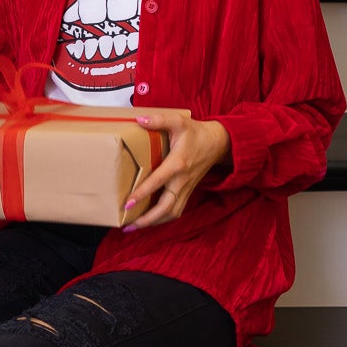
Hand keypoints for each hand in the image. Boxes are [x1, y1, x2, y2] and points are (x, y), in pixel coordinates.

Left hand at [122, 108, 230, 230]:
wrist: (218, 143)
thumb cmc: (196, 132)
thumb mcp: (179, 121)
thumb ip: (159, 120)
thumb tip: (139, 120)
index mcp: (178, 163)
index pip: (158, 181)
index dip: (143, 193)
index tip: (128, 202)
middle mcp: (183, 180)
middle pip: (166, 207)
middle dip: (148, 219)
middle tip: (128, 225)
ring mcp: (186, 188)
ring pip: (172, 213)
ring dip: (154, 223)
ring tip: (134, 227)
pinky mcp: (188, 192)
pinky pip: (175, 210)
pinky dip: (162, 218)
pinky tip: (148, 221)